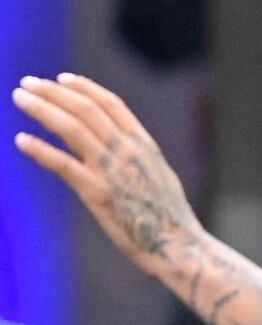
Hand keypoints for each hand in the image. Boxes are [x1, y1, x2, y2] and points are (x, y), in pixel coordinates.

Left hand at [13, 73, 202, 275]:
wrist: (179, 246)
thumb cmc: (168, 217)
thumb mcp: (158, 175)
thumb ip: (136, 157)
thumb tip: (117, 146)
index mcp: (144, 145)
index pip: (110, 104)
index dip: (84, 87)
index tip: (60, 78)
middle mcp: (128, 151)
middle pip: (86, 109)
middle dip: (53, 92)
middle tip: (28, 83)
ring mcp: (112, 170)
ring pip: (72, 128)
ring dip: (42, 109)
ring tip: (19, 98)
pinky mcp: (97, 193)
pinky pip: (63, 165)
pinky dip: (40, 150)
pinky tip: (21, 140)